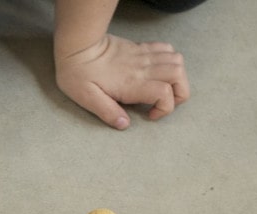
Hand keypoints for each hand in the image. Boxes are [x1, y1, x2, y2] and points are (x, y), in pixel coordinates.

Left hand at [55, 33, 189, 128]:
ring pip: (177, 60)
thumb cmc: (79, 74)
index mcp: (132, 83)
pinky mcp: (140, 47)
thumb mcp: (88, 99)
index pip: (165, 93)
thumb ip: (108, 112)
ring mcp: (143, 55)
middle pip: (178, 75)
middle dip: (179, 92)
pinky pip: (166, 48)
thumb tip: (124, 124)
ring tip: (164, 89)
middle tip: (164, 103)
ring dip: (177, 77)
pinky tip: (159, 71)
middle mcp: (143, 68)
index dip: (164, 109)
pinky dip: (170, 60)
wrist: (77, 46)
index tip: (150, 115)